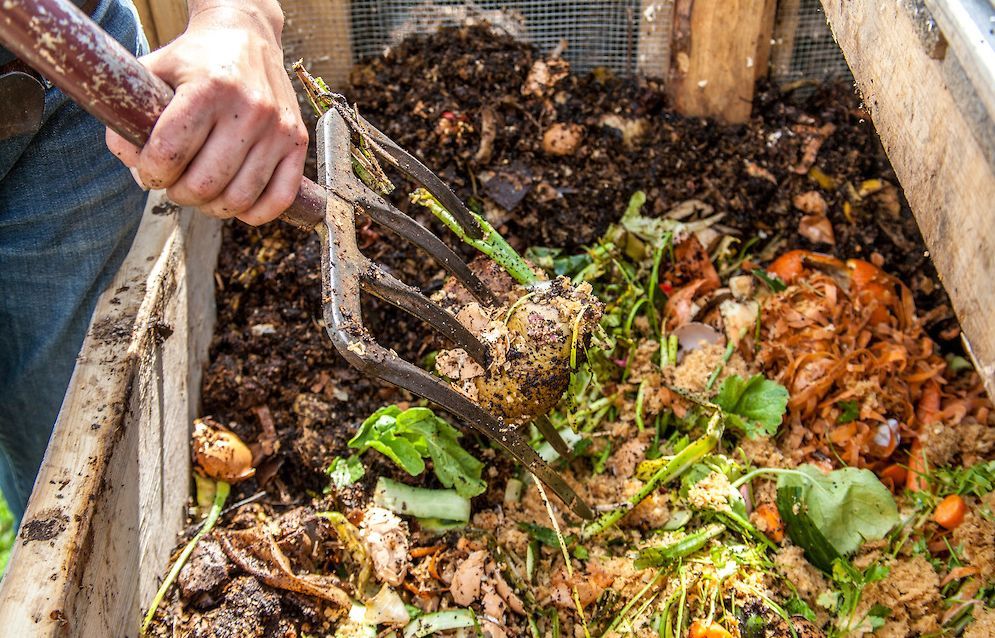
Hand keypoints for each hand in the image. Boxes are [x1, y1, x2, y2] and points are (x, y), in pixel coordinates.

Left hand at [106, 1, 307, 224]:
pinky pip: (279, 198)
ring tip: (202, 193)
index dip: (150, 173)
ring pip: (238, 198)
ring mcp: (277, 128)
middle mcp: (249, 108)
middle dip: (179, 193)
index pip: (169, 154)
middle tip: (174, 184)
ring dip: (211, 207)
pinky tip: (236, 203)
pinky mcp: (297, 141)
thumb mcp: (153, 73)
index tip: (149, 170)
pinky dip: (254, 213)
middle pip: (204, 184)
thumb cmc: (195, 61)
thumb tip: (135, 168)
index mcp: (209, 87)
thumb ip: (131, 119)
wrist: (247, 36)